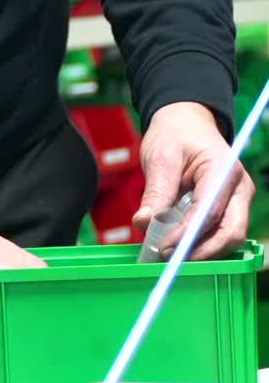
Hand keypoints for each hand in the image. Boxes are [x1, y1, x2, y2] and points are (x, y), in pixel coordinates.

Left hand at [133, 102, 253, 259]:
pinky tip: (177, 246)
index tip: (164, 248)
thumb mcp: (161, 157)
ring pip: (228, 238)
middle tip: (168, 259)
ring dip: (201, 250)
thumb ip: (156, 191)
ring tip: (169, 253)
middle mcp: (238, 188)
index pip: (210, 212)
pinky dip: (200, 244)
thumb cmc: (175, 134)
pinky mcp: (228, 209)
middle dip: (202, 252)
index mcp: (224, 170)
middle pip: (231, 233)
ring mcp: (236, 200)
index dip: (187, 235)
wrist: (186, 123)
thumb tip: (143, 222)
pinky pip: (219, 233)